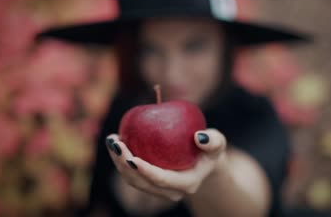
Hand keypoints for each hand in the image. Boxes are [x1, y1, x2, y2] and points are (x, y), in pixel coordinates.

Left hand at [105, 129, 226, 201]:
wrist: (204, 162)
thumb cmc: (209, 149)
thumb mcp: (218, 142)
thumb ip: (214, 141)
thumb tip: (199, 137)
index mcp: (186, 184)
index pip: (162, 180)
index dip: (145, 171)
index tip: (131, 157)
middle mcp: (171, 191)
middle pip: (142, 183)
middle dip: (124, 165)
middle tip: (116, 142)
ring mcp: (158, 189)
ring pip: (133, 180)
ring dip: (118, 162)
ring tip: (112, 139)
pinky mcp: (149, 182)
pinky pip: (131, 174)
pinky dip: (121, 159)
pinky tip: (116, 140)